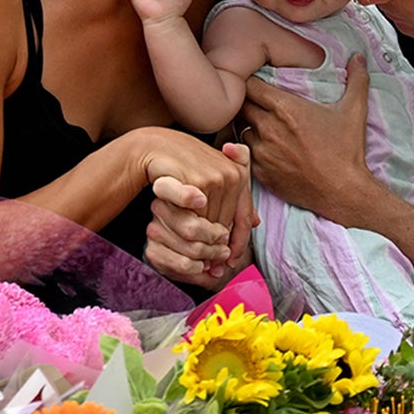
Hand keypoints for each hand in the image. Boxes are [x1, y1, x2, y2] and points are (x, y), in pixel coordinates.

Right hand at [143, 137, 256, 283]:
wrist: (158, 147)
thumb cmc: (186, 165)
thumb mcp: (214, 179)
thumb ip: (233, 199)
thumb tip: (255, 222)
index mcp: (240, 174)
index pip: (244, 216)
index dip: (239, 241)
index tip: (232, 260)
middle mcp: (233, 175)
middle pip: (229, 223)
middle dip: (221, 246)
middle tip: (216, 266)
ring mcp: (217, 178)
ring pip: (215, 222)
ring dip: (207, 242)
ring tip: (203, 260)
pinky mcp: (200, 182)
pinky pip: (199, 215)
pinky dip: (195, 230)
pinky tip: (191, 242)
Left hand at [240, 53, 373, 219]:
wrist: (343, 192)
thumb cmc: (346, 151)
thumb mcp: (355, 111)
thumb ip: (356, 80)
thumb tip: (358, 58)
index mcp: (284, 108)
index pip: (250, 85)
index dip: (251, 83)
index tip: (259, 85)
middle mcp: (267, 128)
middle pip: (240, 106)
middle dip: (246, 102)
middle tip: (258, 104)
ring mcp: (261, 152)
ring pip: (241, 130)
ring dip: (248, 127)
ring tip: (262, 127)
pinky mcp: (259, 172)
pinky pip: (246, 154)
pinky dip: (253, 149)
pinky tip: (268, 149)